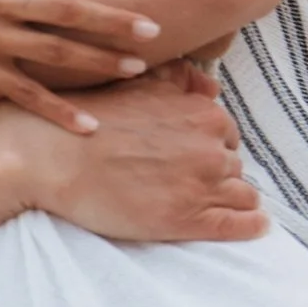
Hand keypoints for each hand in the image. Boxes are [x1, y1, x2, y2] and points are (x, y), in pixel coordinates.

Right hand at [20, 67, 267, 243]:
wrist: (53, 157)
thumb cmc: (90, 120)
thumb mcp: (140, 83)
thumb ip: (180, 80)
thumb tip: (210, 86)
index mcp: (203, 114)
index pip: (226, 135)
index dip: (208, 148)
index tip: (188, 159)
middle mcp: (211, 148)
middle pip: (233, 164)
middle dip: (215, 172)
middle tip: (185, 182)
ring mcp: (203, 185)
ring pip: (242, 193)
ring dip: (228, 198)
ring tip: (206, 205)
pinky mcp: (190, 221)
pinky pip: (242, 224)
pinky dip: (251, 225)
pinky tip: (255, 226)